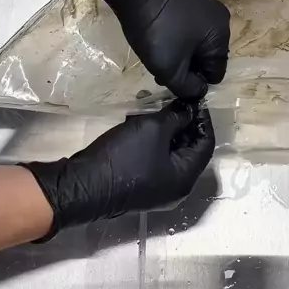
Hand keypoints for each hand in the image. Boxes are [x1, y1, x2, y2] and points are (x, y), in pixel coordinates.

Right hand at [21, 101, 214, 240]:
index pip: (206, 144)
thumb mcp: (153, 129)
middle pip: (188, 149)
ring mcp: (156, 189)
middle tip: (173, 100)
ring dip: (164, 129)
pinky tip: (138, 122)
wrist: (82, 185)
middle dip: (182, 123)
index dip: (202, 119)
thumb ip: (176, 117)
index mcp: (185, 178)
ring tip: (153, 107)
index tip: (194, 99)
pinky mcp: (139, 185)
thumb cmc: (124, 157)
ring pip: (169, 153)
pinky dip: (151, 140)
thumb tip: (189, 109)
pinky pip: (154, 159)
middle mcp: (175, 188)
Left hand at [73, 0, 230, 98]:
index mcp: (222, 37)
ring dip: (177, 53)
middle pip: (205, 59)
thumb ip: (187, 87)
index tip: (171, 78)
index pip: (214, 75)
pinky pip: (187, 29)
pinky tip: (156, 35)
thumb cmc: (157, 28)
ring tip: (154, 51)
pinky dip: (174, 37)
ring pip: (194, 45)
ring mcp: (205, 7)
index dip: (193, 82)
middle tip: (160, 67)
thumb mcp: (170, 67)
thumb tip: (198, 92)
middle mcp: (221, 21)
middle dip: (185, 68)